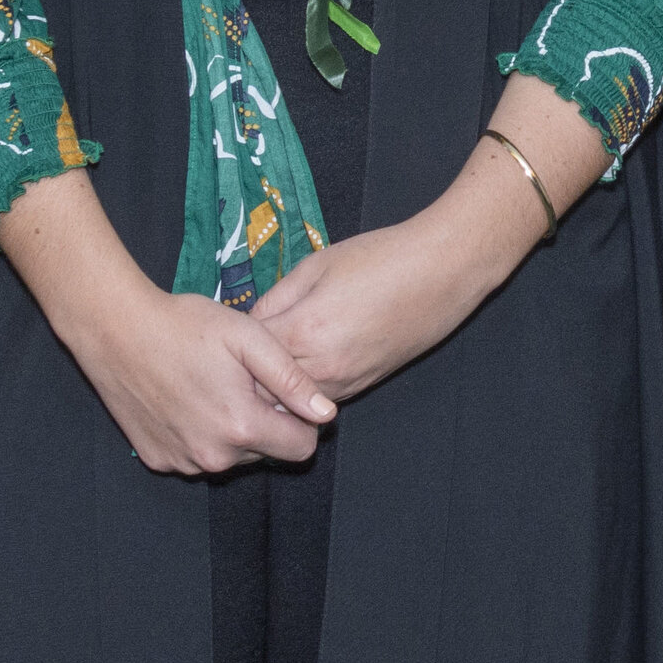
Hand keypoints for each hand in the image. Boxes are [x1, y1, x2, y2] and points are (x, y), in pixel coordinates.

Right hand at [66, 270, 334, 474]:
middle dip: (263, 423)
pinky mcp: (158, 459)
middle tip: (239, 382)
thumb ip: (292, 380)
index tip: (281, 393)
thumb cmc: (185, 326)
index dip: (300, 420)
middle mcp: (213, 457)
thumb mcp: (248, 338)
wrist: (115, 330)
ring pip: (230, 456)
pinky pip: (195, 456)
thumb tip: (326, 415)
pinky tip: (183, 399)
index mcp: (242, 427)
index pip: (301, 449)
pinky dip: (197, 434)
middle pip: (264, 453)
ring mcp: (182, 462)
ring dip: (230, 430)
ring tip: (209, 386)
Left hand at [253, 201, 508, 404]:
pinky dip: (301, 392)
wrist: (443, 272)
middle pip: (262, 389)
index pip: (245, 357)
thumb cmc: (381, 258)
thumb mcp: (316, 265)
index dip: (229, 348)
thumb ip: (276, 298)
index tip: (219, 337)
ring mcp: (345, 383)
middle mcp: (322, 368)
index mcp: (303, 331)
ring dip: (272, 390)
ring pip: (290, 404)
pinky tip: (298, 370)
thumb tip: (249, 323)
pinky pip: (318, 398)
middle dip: (244, 376)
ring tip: (259, 368)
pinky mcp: (364, 386)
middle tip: (231, 360)